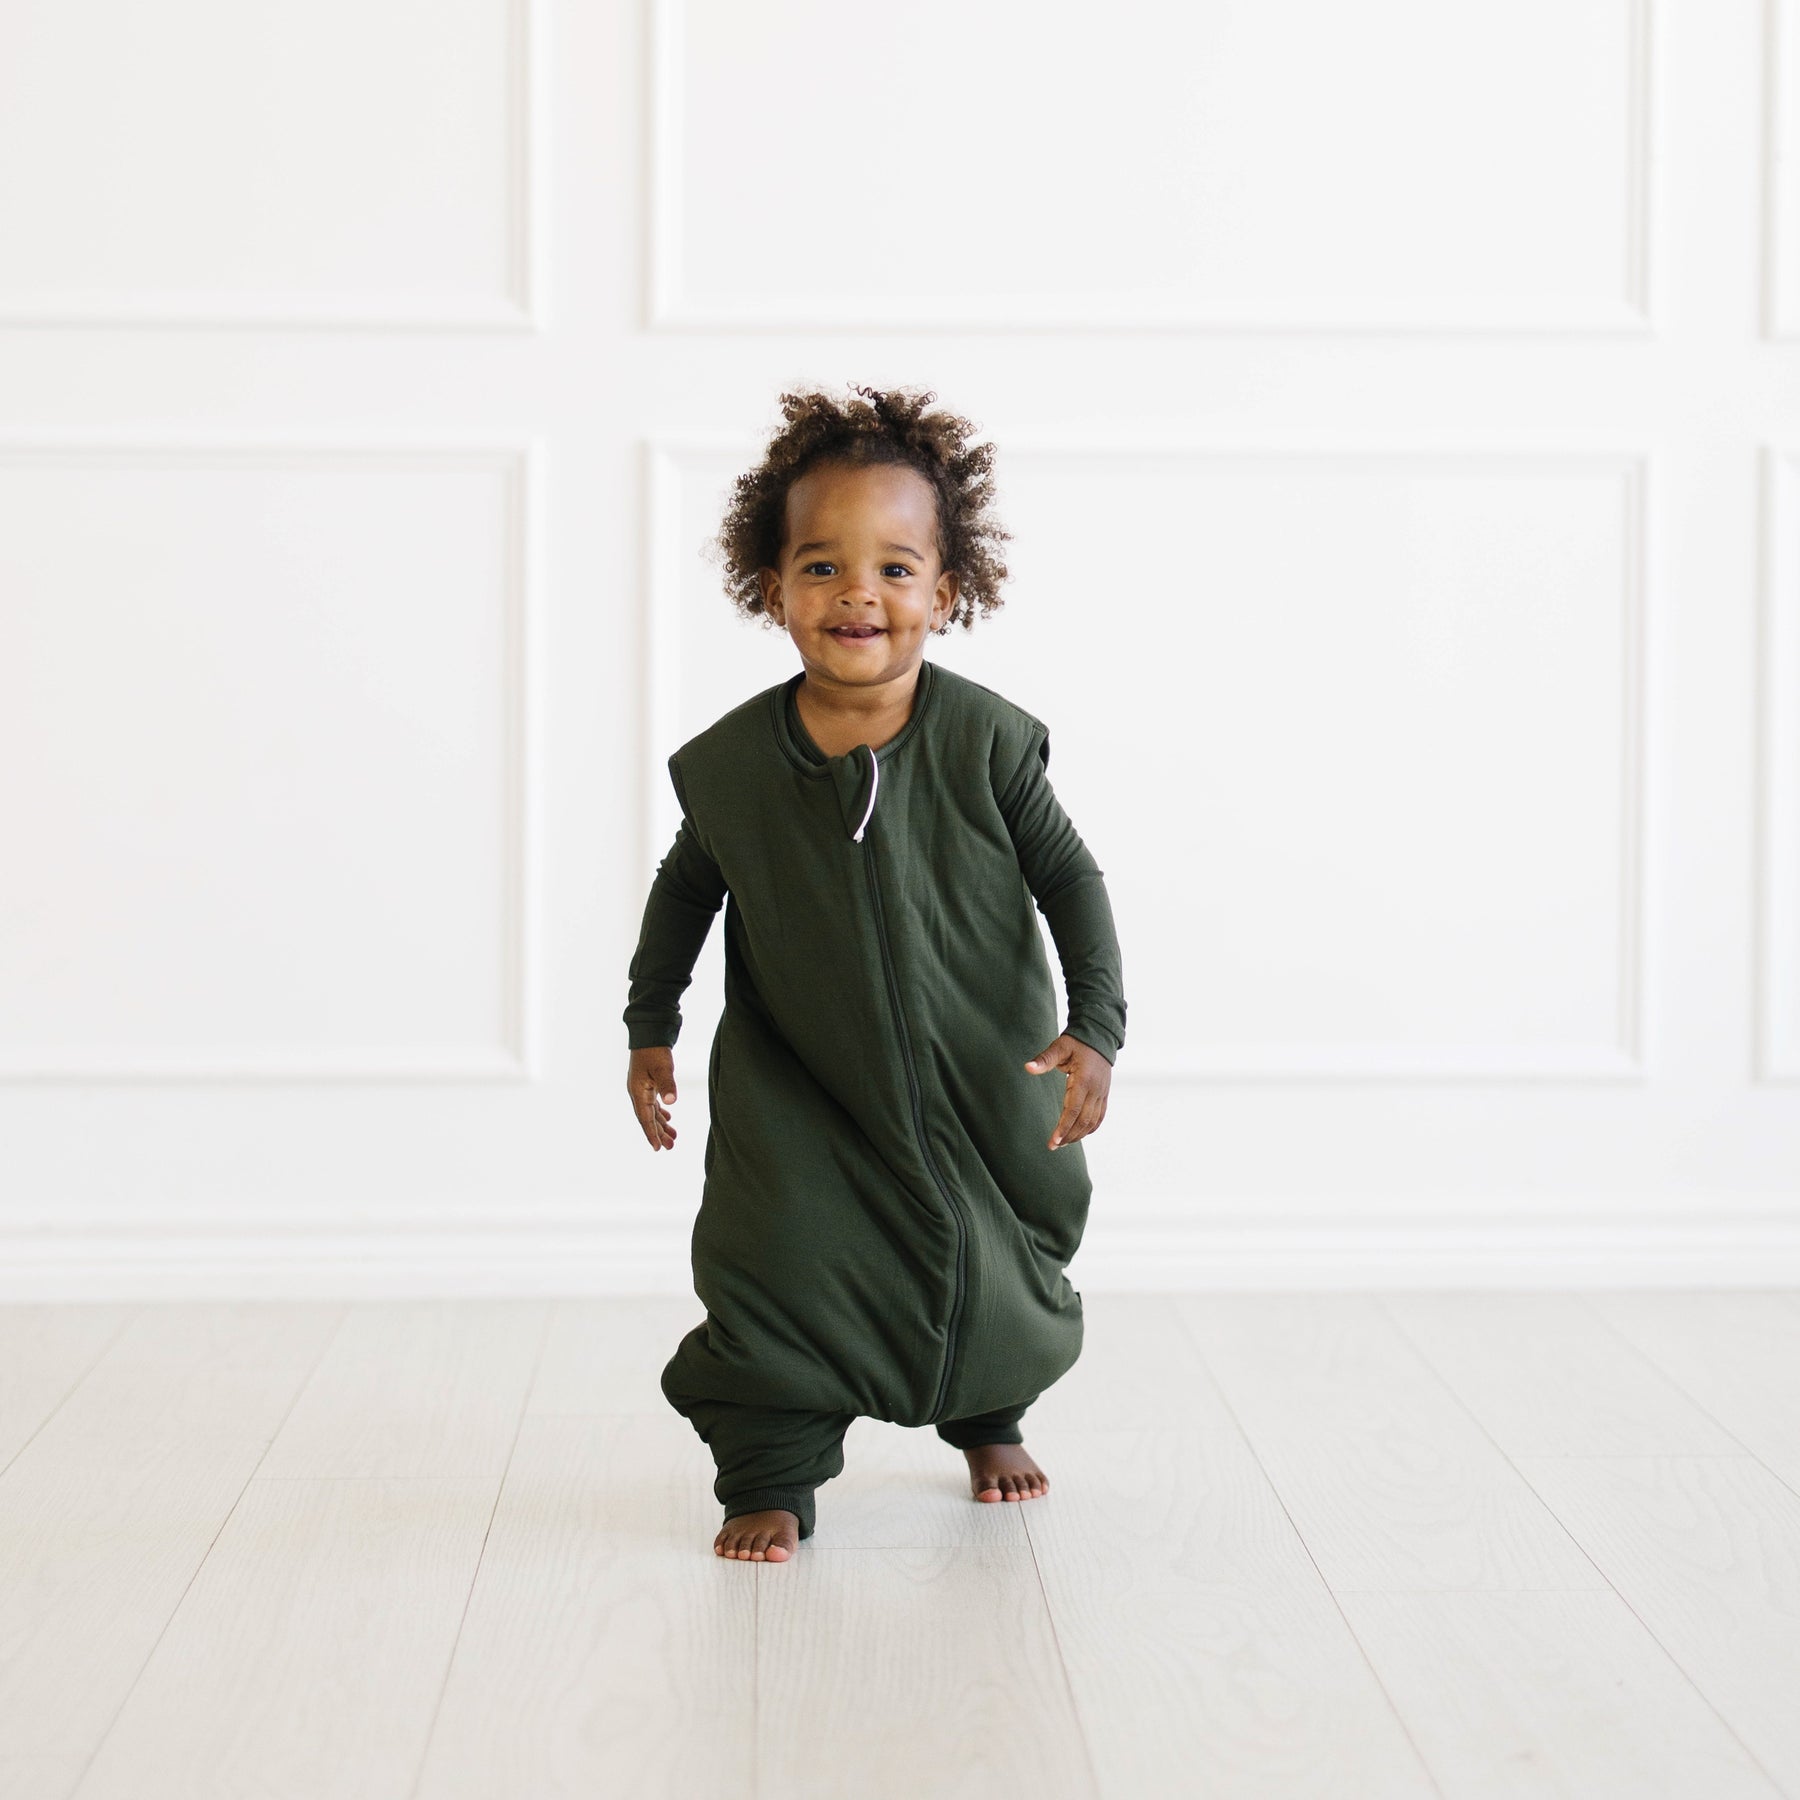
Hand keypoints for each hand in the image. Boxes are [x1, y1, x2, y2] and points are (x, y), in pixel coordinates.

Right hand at [628, 1046, 677, 1150]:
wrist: (649, 1034)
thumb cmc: (654, 1050)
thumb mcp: (662, 1068)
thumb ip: (667, 1085)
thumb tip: (671, 1102)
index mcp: (638, 1092)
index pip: (645, 1118)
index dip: (652, 1134)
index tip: (658, 1148)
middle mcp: (637, 1093)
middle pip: (648, 1118)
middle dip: (658, 1133)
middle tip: (670, 1147)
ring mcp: (641, 1088)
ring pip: (651, 1112)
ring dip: (661, 1124)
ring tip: (672, 1137)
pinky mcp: (647, 1083)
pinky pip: (652, 1104)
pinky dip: (660, 1112)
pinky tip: (668, 1118)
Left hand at [1024, 1033, 1111, 1150]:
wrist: (1099, 1037)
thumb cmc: (1076, 1042)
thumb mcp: (1059, 1047)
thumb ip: (1044, 1059)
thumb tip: (1027, 1067)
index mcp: (1083, 1080)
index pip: (1074, 1110)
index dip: (1064, 1127)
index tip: (1054, 1141)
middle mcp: (1095, 1090)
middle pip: (1083, 1120)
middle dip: (1069, 1136)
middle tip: (1053, 1146)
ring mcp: (1102, 1093)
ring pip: (1092, 1122)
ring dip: (1078, 1135)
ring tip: (1063, 1143)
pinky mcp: (1104, 1094)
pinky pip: (1100, 1116)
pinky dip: (1090, 1128)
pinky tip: (1079, 1135)